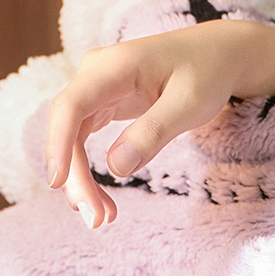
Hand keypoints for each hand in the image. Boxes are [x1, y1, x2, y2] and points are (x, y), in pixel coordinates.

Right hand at [46, 21, 274, 228]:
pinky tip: (103, 201)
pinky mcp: (103, 104)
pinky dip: (91, 173)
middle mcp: (96, 73)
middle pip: (68, 127)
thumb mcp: (189, 104)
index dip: (59, 143)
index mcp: (116, 65)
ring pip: (73, 139)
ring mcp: (96, 89)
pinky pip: (84, 141)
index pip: (73, 104)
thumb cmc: (207, 73)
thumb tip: (117, 168)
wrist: (217, 54)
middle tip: (95, 221)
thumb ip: (154, 132)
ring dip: (82, 181)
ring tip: (103, 219)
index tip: (57, 183)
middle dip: (76, 177)